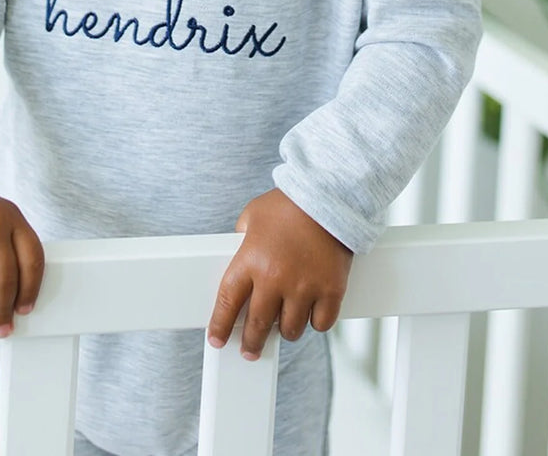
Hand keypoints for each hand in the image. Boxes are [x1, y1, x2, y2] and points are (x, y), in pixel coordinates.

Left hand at [207, 189, 351, 359]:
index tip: (216, 339)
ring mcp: (304, 286)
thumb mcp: (253, 216)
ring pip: (290, 330)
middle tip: (249, 350)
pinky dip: (316, 321)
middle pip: (257, 325)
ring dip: (286, 329)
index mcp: (251, 259)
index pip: (227, 302)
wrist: (331, 196)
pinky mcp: (331, 290)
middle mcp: (275, 278)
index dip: (219, 325)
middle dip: (251, 343)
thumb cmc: (290, 205)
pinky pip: (320, 323)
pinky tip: (312, 311)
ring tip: (285, 321)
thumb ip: (242, 240)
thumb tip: (239, 257)